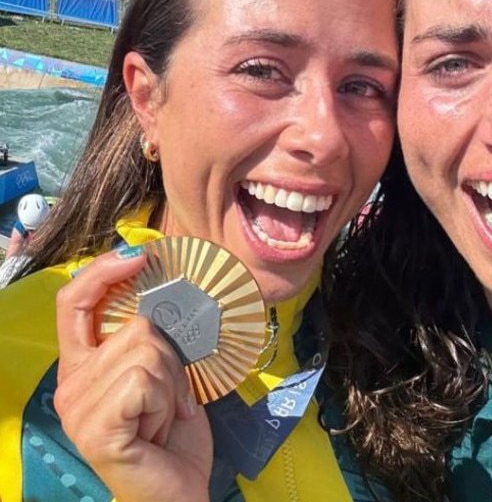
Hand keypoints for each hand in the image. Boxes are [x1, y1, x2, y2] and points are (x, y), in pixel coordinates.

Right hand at [54, 247, 212, 501]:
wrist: (180, 490)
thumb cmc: (173, 435)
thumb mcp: (165, 375)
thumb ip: (152, 340)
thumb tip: (163, 290)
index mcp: (82, 367)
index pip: (75, 302)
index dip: (103, 271)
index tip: (138, 255)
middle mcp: (69, 385)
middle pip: (135, 324)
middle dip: (173, 357)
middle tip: (173, 397)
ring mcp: (77, 408)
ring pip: (146, 349)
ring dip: (174, 383)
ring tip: (166, 415)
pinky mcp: (95, 427)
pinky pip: (144, 379)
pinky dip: (168, 400)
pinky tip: (162, 428)